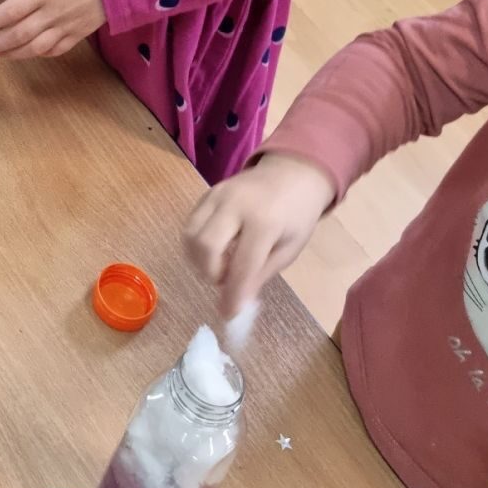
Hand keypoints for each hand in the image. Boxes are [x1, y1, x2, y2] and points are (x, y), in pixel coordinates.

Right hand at [183, 151, 336, 316]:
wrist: (292, 173)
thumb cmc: (297, 215)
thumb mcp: (289, 249)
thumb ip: (261, 274)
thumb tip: (237, 302)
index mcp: (264, 221)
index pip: (241, 266)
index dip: (233, 295)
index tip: (228, 315)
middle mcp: (235, 205)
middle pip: (206, 247)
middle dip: (211, 273)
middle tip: (227, 281)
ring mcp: (217, 195)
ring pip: (191, 235)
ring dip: (201, 261)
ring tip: (222, 265)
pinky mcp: (207, 193)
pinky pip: (191, 225)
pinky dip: (197, 245)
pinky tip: (216, 250)